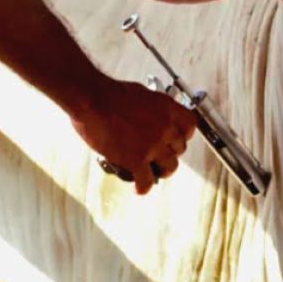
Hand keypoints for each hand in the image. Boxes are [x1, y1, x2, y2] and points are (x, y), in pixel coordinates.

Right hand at [71, 79, 195, 194]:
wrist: (92, 100)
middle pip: (179, 148)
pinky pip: (146, 181)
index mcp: (167, 108)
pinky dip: (143, 187)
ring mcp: (152, 145)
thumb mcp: (141, 93)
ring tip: (155, 173)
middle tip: (161, 154)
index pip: (190, 126)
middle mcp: (165, 127)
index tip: (178, 138)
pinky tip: (139, 188)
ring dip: (163, 171)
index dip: (184, 134)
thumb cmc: (109, 93)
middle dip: (171, 152)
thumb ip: (151, 108)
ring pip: (169, 166)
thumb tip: (150, 116)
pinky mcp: (136, 160)